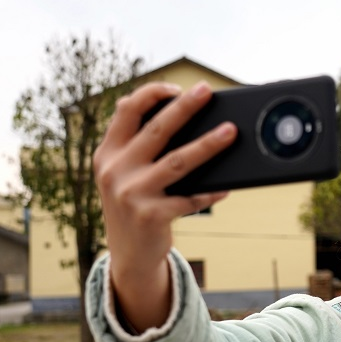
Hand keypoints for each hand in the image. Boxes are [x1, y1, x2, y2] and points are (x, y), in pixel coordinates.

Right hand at [93, 81, 236, 329]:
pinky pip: (190, 198)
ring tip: (231, 131)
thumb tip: (169, 109)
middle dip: (184, 107)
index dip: (151, 94)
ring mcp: (132, 194)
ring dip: (208, 144)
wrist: (128, 253)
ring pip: (178, 161)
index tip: (176, 88)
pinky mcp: (151, 216)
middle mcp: (116, 171)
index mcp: (108, 153)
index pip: (126, 111)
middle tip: (206, 91)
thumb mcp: (123, 172)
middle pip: (156, 130)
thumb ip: (135, 144)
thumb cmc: (135, 203)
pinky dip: (211, 191)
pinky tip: (227, 186)